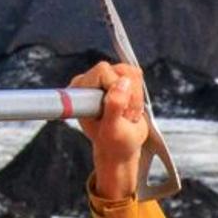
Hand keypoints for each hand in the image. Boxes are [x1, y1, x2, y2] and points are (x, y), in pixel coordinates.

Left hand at [77, 62, 150, 204]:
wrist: (121, 147)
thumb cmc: (114, 143)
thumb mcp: (113, 129)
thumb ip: (114, 106)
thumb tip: (122, 83)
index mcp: (79, 92)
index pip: (102, 72)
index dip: (116, 88)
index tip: (118, 111)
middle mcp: (88, 82)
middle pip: (119, 70)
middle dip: (129, 94)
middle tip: (125, 115)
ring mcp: (103, 80)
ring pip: (130, 72)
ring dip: (136, 95)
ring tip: (128, 113)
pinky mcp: (117, 79)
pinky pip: (135, 74)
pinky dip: (138, 92)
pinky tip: (131, 106)